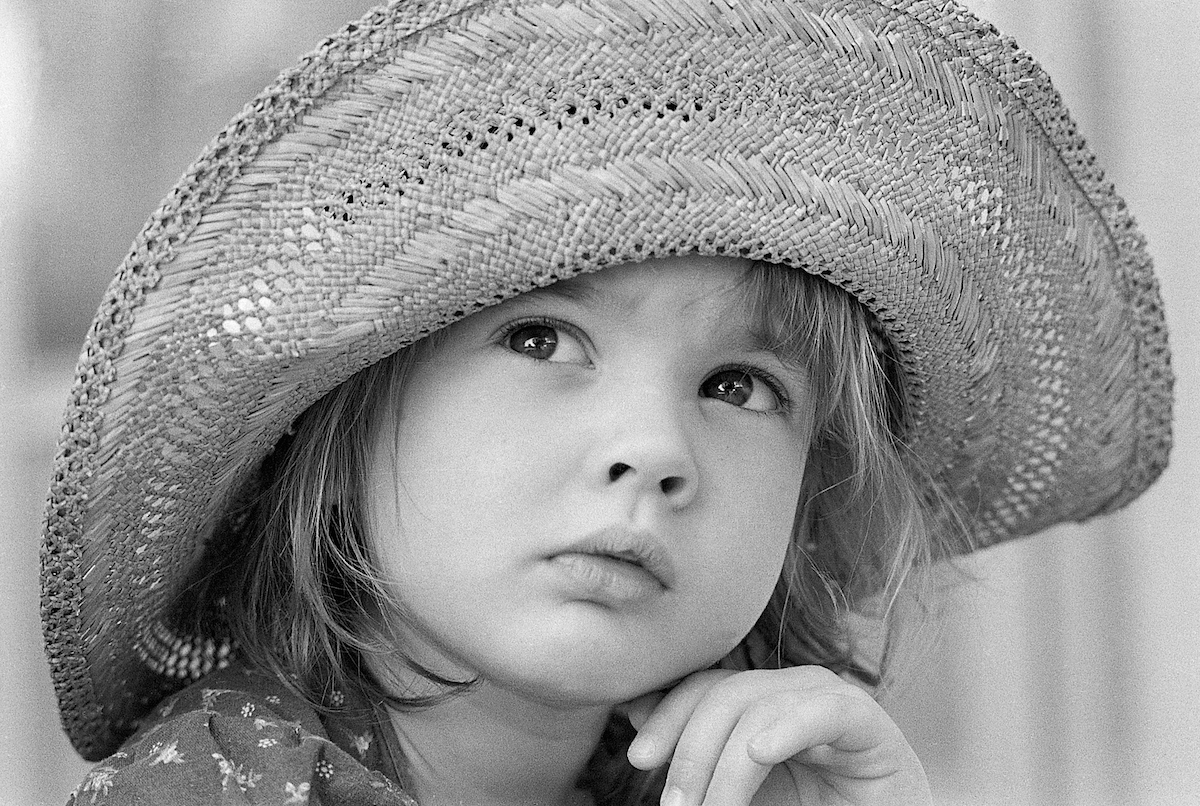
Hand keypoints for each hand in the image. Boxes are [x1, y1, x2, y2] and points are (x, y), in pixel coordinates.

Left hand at [619, 667, 930, 805]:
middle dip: (689, 749)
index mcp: (761, 701)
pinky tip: (759, 753)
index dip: (668, 715)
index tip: (639, 758)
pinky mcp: (868, 722)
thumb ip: (698, 756)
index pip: (704, 688)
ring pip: (761, 708)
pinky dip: (788, 728)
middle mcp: (792, 690)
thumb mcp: (740, 790)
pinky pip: (824, 712)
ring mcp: (830, 699)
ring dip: (726, 768)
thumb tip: (635, 712)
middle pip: (725, 694)